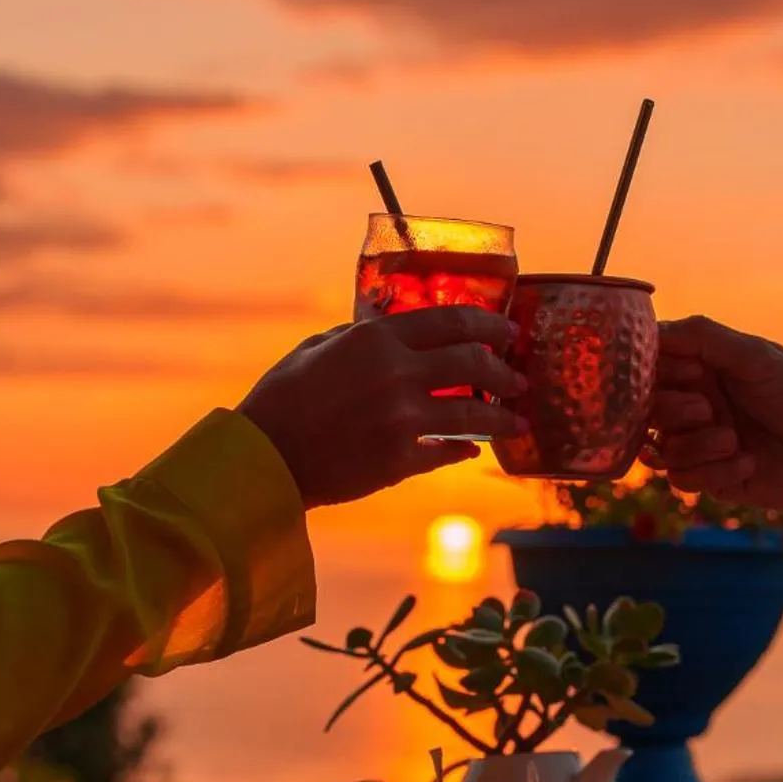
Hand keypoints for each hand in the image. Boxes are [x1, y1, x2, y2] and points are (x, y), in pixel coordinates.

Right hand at [240, 307, 527, 506]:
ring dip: (502, 417)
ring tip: (518, 421)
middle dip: (505, 370)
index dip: (490, 326)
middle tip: (518, 378)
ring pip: (473, 412)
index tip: (509, 333)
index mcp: (377, 338)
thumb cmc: (283, 397)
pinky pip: (447, 451)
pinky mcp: (400, 460)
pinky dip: (464, 449)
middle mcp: (397, 373)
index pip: (453, 321)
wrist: (264, 457)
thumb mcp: (318, 347)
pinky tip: (473, 449)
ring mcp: (402, 418)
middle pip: (473, 362)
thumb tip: (395, 327)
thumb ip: (361, 335)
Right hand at [645, 315, 782, 520]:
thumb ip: (703, 337)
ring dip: (695, 445)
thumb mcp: (758, 357)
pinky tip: (749, 464)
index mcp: (709, 367)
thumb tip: (650, 328)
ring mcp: (705, 442)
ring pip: (661, 448)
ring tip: (733, 441)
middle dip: (671, 410)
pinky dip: (712, 471)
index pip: (653, 364)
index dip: (652, 370)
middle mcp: (701, 402)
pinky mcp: (715, 478)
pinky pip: (682, 479)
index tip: (682, 373)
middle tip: (707, 410)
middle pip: (648, 408)